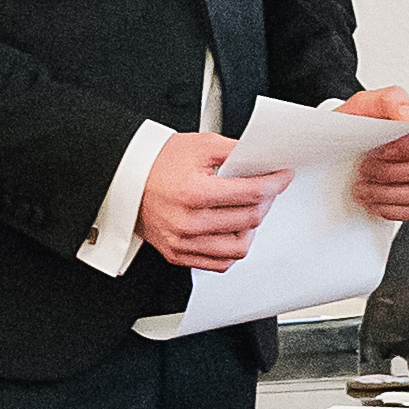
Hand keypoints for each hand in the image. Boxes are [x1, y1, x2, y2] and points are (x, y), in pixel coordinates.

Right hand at [136, 132, 291, 270]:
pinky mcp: (178, 254)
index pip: (252, 193)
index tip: (283, 177)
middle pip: (250, 219)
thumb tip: (265, 159)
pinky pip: (219, 263)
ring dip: (251, 228)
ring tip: (249, 211)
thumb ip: (235, 152)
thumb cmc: (158, 162)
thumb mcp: (200, 145)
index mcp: (195, 192)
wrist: (125, 179)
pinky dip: (233, 249)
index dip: (275, 183)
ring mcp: (183, 242)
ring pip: (239, 247)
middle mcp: (189, 222)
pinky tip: (233, 230)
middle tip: (267, 189)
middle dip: (266, 201)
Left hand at [342, 85, 408, 221]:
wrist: (338, 149)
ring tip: (362, 183)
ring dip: (385, 190)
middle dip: (391, 170)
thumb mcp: (365, 104)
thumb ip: (389, 99)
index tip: (383, 148)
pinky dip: (386, 206)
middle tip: (365, 166)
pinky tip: (370, 197)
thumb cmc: (356, 126)